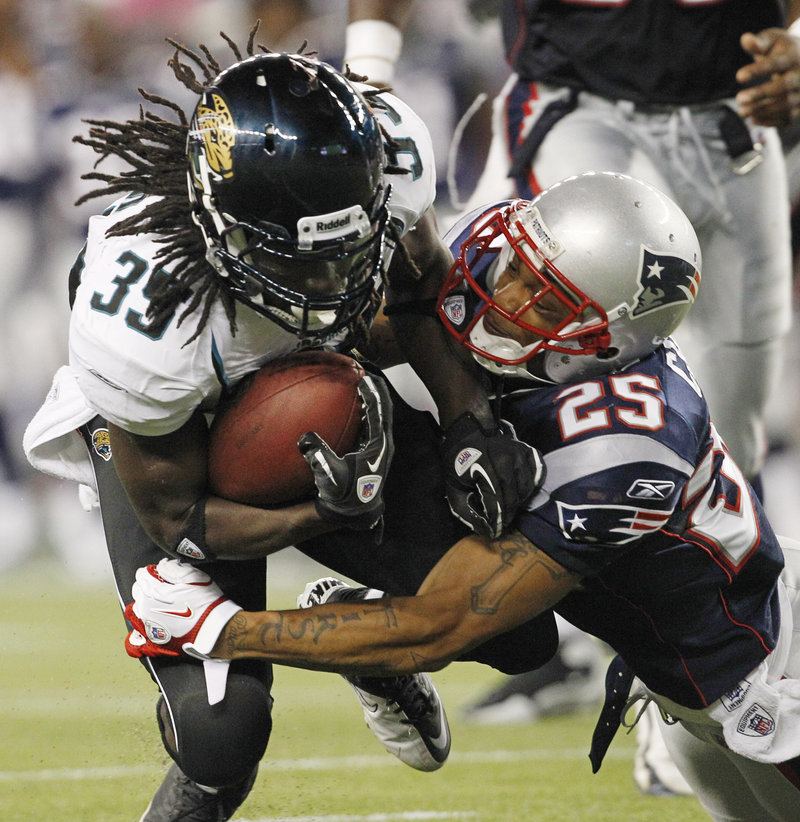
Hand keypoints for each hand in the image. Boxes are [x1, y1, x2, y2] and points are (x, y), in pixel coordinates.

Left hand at [124, 558, 241, 659]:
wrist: (212, 630)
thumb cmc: (205, 603)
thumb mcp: (194, 577)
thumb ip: (173, 567)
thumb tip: (162, 565)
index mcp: (154, 592)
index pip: (141, 575)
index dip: (152, 571)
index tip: (163, 572)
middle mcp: (146, 609)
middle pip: (137, 590)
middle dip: (147, 584)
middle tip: (165, 585)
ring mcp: (147, 624)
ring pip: (138, 606)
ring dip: (147, 600)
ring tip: (164, 600)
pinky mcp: (152, 637)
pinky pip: (141, 623)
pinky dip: (147, 616)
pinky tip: (160, 615)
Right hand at [298, 374, 393, 530]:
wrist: (354, 514)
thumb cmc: (343, 496)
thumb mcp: (329, 475)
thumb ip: (318, 455)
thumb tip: (306, 438)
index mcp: (379, 445)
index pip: (379, 411)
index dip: (373, 392)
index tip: (364, 375)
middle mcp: (384, 444)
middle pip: (384, 409)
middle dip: (376, 390)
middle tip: (364, 372)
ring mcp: (380, 448)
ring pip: (380, 416)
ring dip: (373, 400)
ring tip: (362, 385)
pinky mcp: (373, 452)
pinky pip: (373, 425)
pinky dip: (366, 412)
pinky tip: (354, 407)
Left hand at [441, 413, 544, 538]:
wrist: (468, 435)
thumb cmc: (459, 463)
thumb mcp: (452, 487)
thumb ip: (464, 510)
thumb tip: (483, 530)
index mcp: (484, 466)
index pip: (495, 501)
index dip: (496, 520)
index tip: (495, 532)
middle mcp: (505, 458)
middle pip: (512, 497)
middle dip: (507, 514)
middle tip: (502, 522)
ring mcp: (519, 453)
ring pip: (526, 489)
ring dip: (518, 501)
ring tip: (508, 505)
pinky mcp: (527, 450)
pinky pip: (536, 476)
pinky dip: (529, 487)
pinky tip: (518, 491)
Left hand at [736, 28, 799, 126]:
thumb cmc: (782, 50)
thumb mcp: (773, 41)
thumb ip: (759, 43)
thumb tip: (745, 39)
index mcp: (794, 56)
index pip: (776, 64)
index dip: (758, 71)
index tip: (738, 76)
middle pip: (784, 87)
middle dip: (761, 94)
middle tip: (739, 99)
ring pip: (785, 104)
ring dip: (763, 110)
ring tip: (742, 111)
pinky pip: (787, 117)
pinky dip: (770, 120)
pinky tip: (753, 119)